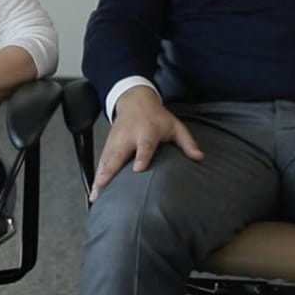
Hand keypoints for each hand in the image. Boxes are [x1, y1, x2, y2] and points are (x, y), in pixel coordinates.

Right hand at [90, 85, 202, 201]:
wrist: (135, 101)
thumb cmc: (157, 117)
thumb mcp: (175, 126)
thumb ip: (187, 142)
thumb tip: (199, 157)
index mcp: (147, 132)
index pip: (144, 146)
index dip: (141, 157)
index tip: (137, 169)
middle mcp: (128, 137)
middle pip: (118, 154)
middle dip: (110, 170)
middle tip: (103, 184)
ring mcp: (116, 141)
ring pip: (106, 159)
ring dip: (100, 176)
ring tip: (96, 193)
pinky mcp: (109, 144)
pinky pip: (101, 161)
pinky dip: (97, 175)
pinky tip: (95, 190)